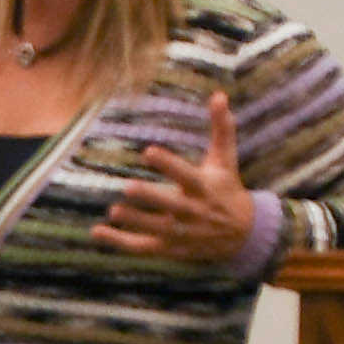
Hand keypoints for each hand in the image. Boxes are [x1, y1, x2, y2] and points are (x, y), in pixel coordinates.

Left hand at [96, 90, 259, 263]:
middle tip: (127, 187)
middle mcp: (194, 212)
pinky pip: (144, 247)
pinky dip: (121, 242)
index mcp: (205, 187)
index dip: (168, 165)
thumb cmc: (227, 189)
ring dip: (135, 222)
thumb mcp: (225, 160)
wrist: (245, 235)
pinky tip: (98, 232)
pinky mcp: (171, 248)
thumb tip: (219, 94)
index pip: (186, 175)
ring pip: (157, 229)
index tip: (148, 151)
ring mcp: (183, 232)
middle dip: (151, 198)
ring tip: (113, 211)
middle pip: (171, 206)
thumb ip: (221, 129)